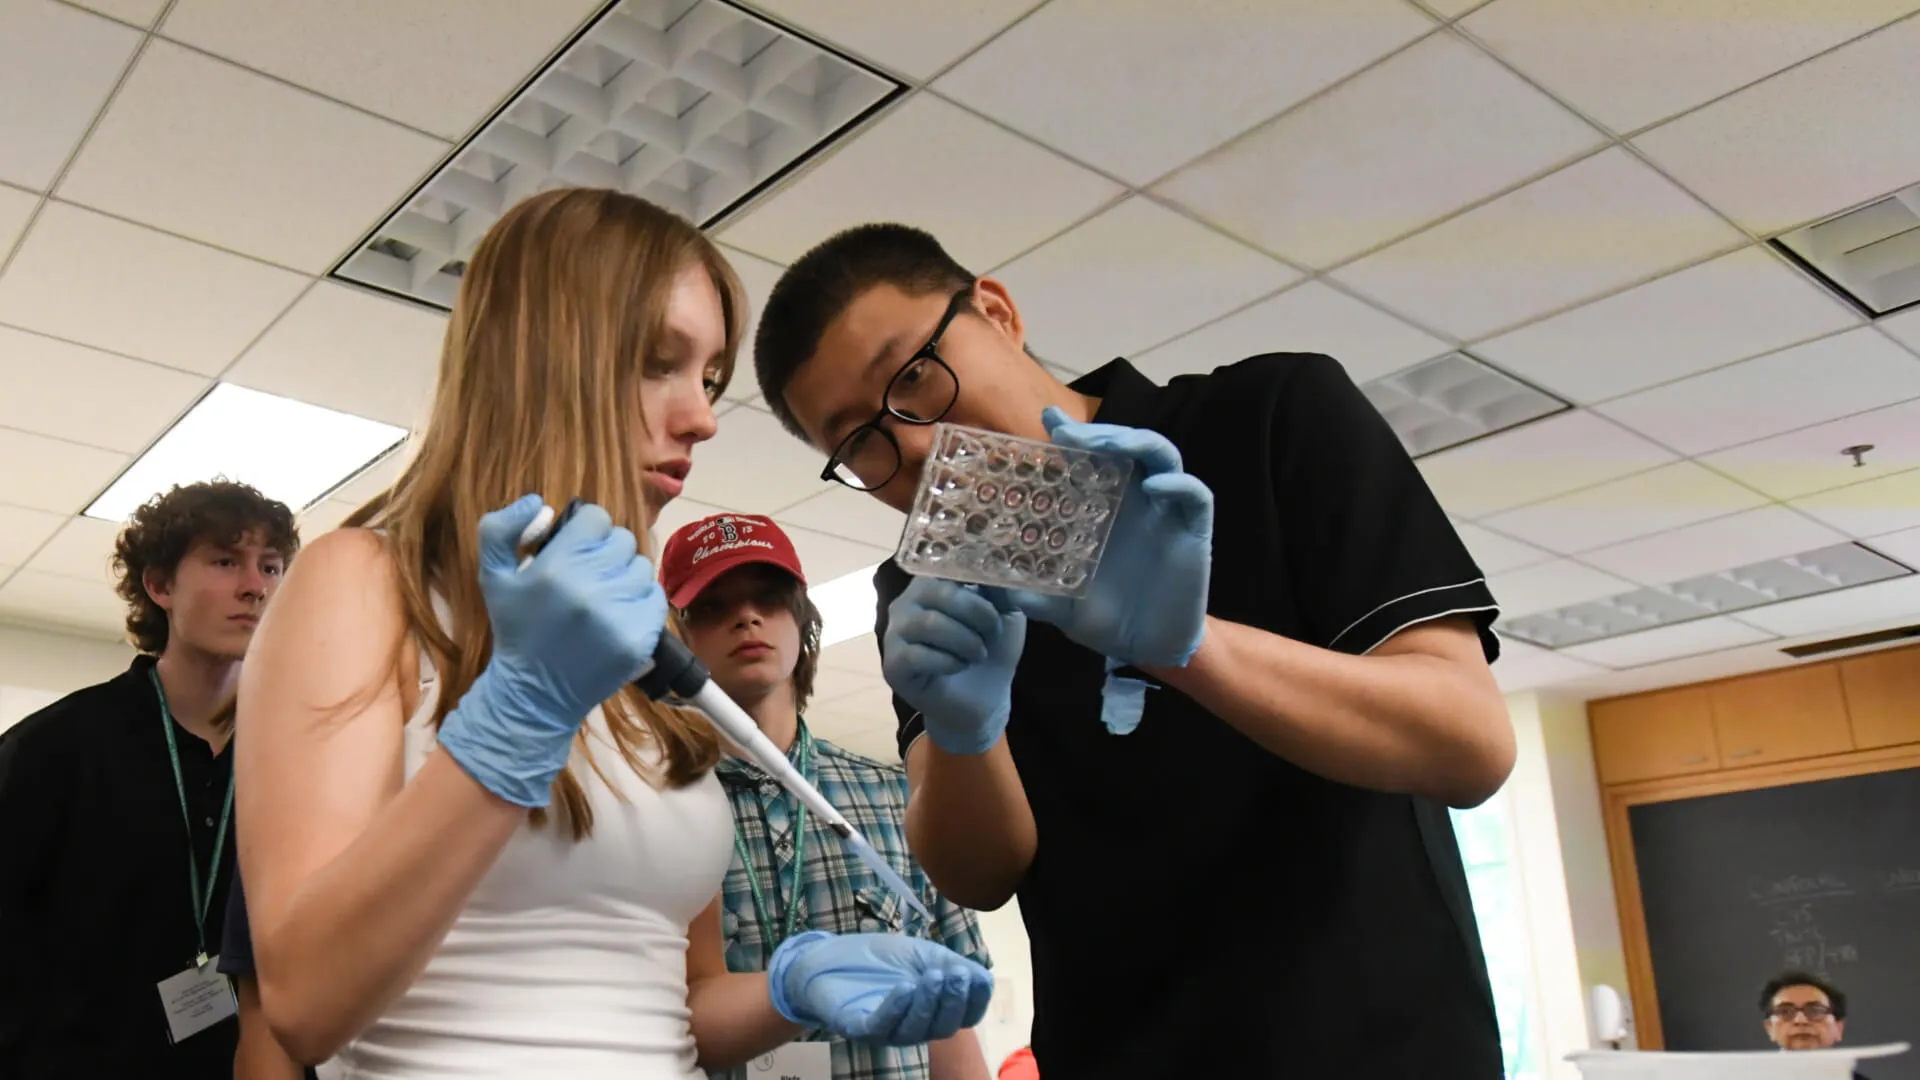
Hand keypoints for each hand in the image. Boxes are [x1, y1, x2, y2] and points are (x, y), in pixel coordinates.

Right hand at [436, 496, 666, 806]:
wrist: (535, 693)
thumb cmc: (517, 629)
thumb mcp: (492, 575)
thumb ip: (501, 528)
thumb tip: (538, 501)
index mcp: (557, 567)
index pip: (597, 518)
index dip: (585, 531)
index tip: (575, 550)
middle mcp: (591, 588)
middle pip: (622, 539)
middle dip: (605, 552)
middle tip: (588, 575)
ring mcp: (620, 614)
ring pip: (641, 565)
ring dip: (625, 575)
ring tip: (603, 595)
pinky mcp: (640, 637)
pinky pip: (655, 596)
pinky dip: (640, 600)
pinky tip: (618, 613)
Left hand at [768, 931, 992, 1044]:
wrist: (826, 959)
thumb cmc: (878, 959)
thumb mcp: (922, 955)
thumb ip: (951, 966)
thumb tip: (984, 978)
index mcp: (932, 1011)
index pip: (964, 1017)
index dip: (974, 1001)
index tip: (976, 977)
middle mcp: (914, 1026)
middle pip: (944, 1027)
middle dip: (953, 1000)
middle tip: (954, 974)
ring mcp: (887, 1030)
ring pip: (916, 1030)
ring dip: (928, 1003)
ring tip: (933, 976)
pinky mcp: (859, 1027)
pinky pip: (881, 1025)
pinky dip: (896, 1008)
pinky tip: (905, 987)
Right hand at [882, 577, 1025, 755]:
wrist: (983, 701)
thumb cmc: (991, 651)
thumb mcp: (1006, 614)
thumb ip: (1001, 588)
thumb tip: (1001, 567)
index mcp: (931, 584)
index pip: (944, 565)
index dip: (973, 575)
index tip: (996, 592)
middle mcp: (906, 602)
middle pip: (936, 590)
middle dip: (975, 612)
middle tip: (993, 631)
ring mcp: (895, 634)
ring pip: (928, 623)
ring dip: (964, 639)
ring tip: (979, 654)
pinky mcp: (893, 665)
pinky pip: (917, 655)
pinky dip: (948, 661)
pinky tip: (960, 666)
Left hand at [1004, 407, 1212, 667]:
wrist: (1147, 650)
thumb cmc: (1106, 620)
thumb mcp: (1060, 605)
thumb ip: (1032, 595)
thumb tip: (994, 590)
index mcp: (1103, 507)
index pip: (1090, 458)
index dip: (1072, 434)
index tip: (1048, 420)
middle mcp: (1134, 500)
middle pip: (1125, 444)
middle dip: (1101, 432)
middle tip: (1071, 435)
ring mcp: (1165, 512)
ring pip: (1162, 455)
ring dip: (1137, 441)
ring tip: (1111, 443)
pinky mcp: (1193, 531)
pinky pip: (1195, 495)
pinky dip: (1178, 484)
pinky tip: (1154, 486)